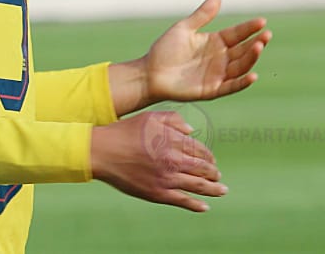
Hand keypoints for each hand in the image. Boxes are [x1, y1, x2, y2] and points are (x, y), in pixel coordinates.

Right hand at [91, 111, 224, 211]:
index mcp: (173, 140)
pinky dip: (196, 205)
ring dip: (214, 189)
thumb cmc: (124, 132)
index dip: (209, 157)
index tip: (212, 161)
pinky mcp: (157, 193)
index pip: (201, 151)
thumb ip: (173, 120)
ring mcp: (166, 178)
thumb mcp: (149, 117)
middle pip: (203, 169)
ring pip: (198, 186)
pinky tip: (205, 207)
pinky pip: (183, 201)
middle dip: (214, 173)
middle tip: (217, 176)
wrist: (102, 152)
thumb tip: (192, 131)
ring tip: (222, 191)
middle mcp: (173, 160)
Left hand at [144, 0, 269, 103]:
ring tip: (259, 47)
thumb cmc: (165, 50)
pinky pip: (231, 86)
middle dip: (256, 43)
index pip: (237, 34)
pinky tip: (253, 75)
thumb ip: (203, 15)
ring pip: (241, 67)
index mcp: (215, 42)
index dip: (249, 28)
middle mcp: (220, 58)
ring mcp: (218, 75)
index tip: (262, 21)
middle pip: (243, 50)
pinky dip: (243, 82)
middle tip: (266, 34)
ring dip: (251, 58)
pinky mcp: (212, 90)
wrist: (149, 73)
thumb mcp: (184, 28)